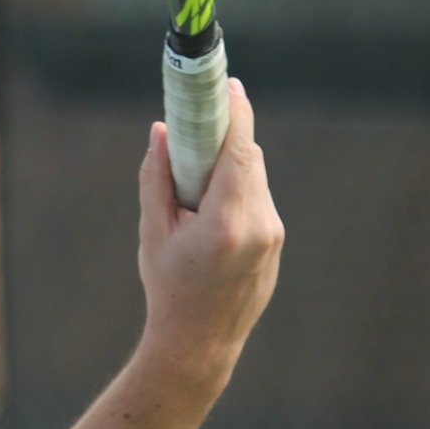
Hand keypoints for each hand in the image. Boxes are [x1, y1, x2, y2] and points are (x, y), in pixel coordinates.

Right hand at [136, 78, 281, 381]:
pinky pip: (258, 199)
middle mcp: (259, 226)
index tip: (229, 85)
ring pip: (255, 177)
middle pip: (249, 158)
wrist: (200, 343)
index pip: (240, 150)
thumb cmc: (169, 286)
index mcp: (225, 221)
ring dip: (230, 165)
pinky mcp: (276, 243)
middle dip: (227, 136)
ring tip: (195, 181)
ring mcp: (273, 236)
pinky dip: (236, 189)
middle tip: (197, 125)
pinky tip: (210, 208)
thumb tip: (161, 130)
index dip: (236, 112)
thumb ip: (157, 177)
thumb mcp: (153, 230)